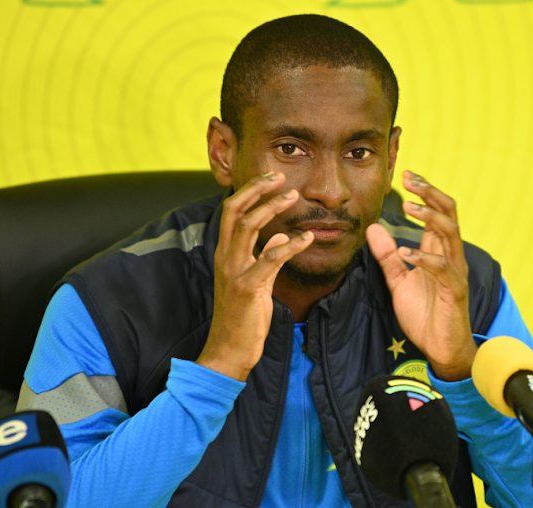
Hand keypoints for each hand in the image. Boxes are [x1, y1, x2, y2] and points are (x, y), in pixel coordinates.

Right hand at [196, 172, 313, 380]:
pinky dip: (289, 245)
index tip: (272, 177)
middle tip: (280, 176)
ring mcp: (234, 271)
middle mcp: (225, 257)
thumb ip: (263, 258)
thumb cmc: (242, 317)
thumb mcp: (254, 283)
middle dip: (257, 188)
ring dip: (271, 207)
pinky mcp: (247, 288)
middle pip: (235, 210)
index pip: (232, 211)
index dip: (251, 190)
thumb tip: (276, 238)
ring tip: (293, 196)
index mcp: (226, 253)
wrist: (229, 350)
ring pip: (247, 227)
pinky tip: (306, 238)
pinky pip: (269, 259)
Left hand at [366, 171, 475, 381]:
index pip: (436, 213)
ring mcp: (454, 273)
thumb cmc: (424, 314)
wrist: (440, 348)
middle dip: (430, 194)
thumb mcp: (399, 281)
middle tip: (410, 179)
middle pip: (448, 214)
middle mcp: (450, 257)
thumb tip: (373, 228)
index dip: (424, 193)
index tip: (407, 175)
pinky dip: (424, 258)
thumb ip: (387, 256)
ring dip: (430, 218)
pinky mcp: (454, 292)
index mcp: (438, 252)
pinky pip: (443, 269)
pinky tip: (405, 253)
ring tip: (409, 206)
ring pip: (451, 234)